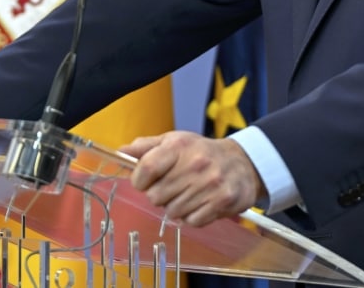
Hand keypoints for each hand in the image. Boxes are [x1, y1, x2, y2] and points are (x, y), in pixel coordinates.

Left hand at [121, 131, 265, 226]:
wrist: (243, 162)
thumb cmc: (202, 153)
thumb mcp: (174, 141)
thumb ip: (146, 147)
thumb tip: (121, 152)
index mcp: (179, 146)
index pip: (145, 168)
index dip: (139, 180)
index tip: (144, 181)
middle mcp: (195, 163)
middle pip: (156, 196)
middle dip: (159, 195)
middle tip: (172, 187)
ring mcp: (210, 183)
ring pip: (172, 212)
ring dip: (176, 207)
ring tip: (188, 194)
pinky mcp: (222, 200)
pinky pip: (192, 221)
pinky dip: (192, 216)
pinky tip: (199, 203)